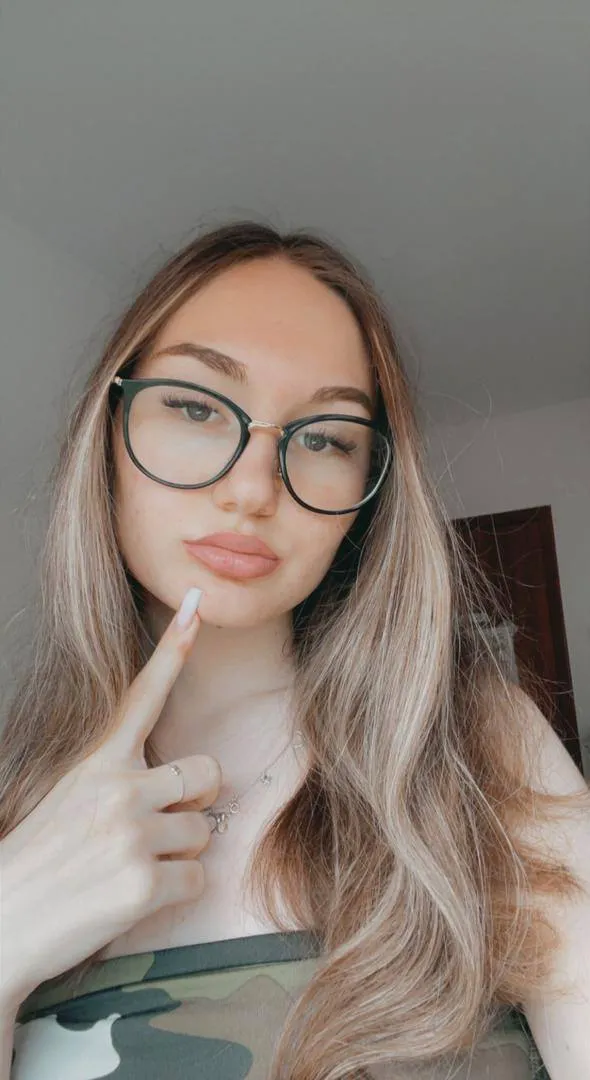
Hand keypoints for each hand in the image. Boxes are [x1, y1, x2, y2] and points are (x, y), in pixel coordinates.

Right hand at [0, 587, 220, 1006]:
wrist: (5, 922)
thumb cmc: (42, 858)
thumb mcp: (72, 794)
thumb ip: (122, 776)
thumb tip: (182, 779)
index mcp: (97, 762)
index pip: (143, 695)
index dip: (173, 650)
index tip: (196, 607)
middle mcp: (118, 788)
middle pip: (206, 771)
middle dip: (195, 799)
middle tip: (160, 823)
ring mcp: (131, 835)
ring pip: (204, 830)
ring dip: (180, 850)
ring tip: (133, 864)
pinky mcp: (142, 883)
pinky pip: (198, 876)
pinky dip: (177, 889)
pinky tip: (135, 894)